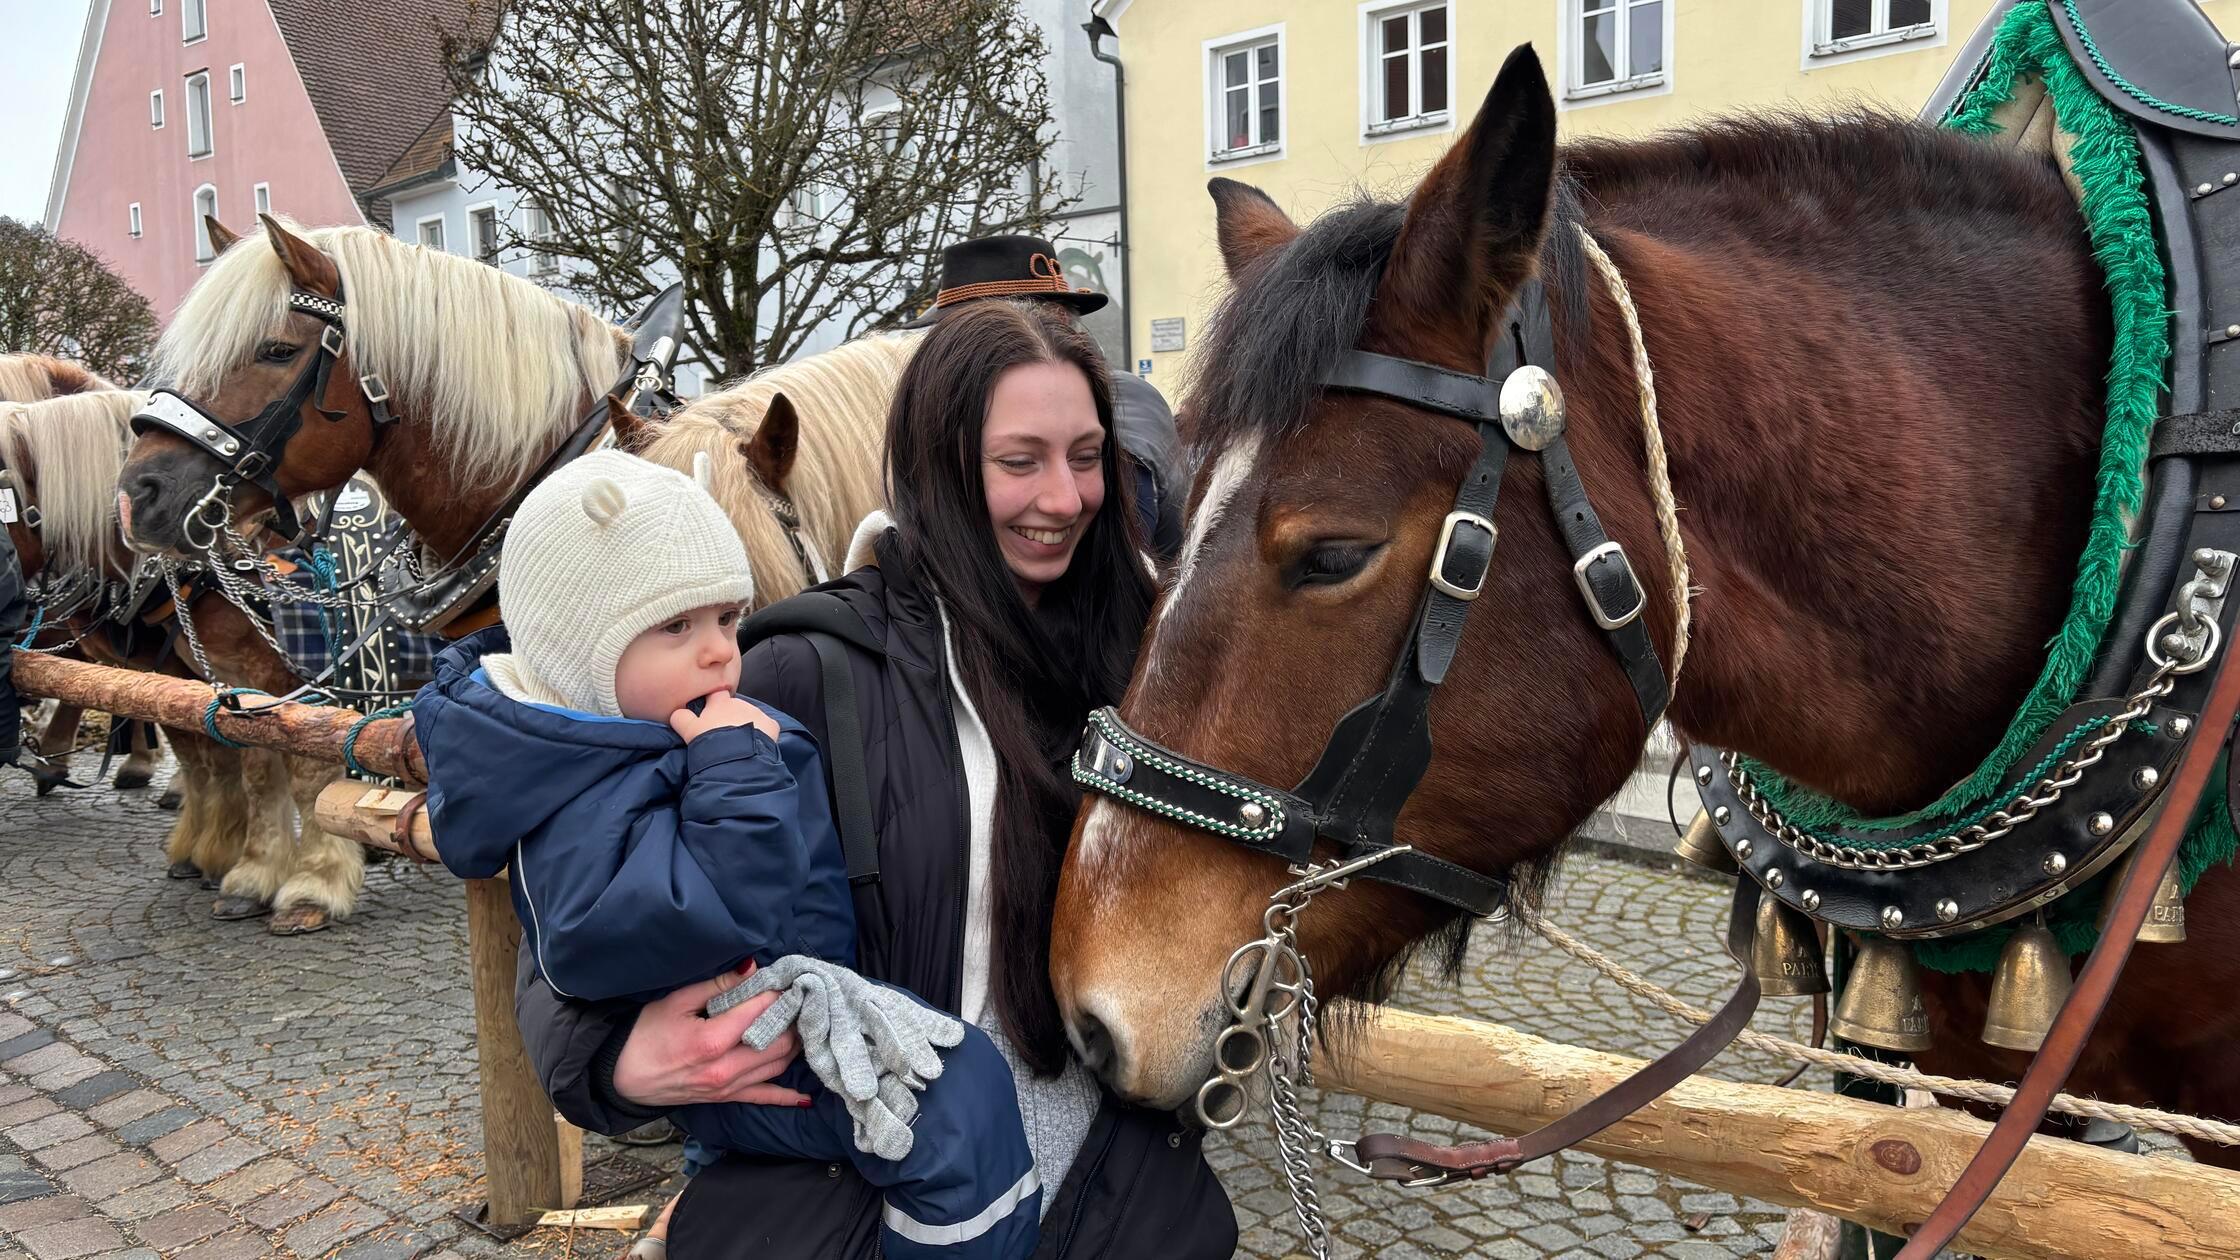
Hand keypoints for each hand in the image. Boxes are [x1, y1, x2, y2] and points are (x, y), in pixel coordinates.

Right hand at [611, 965, 807, 1107]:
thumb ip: (717, 985)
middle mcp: (724, 1069)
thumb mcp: (676, 1001)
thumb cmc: (645, 1033)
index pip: (761, 1012)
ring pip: (777, 1065)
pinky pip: (764, 1098)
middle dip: (794, 1018)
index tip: (789, 979)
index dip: (779, 993)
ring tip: (804, 1024)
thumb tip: (752, 967)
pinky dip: (787, 1097)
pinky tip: (807, 1096)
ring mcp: (727, 1087)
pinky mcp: (725, 1099)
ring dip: (795, 1045)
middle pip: (778, 1041)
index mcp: (712, 1040)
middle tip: (801, 1000)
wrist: (621, 1076)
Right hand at [669, 690, 778, 742]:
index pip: (716, 694)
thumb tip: (677, 713)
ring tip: (740, 743)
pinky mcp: (771, 726)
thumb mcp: (688, 730)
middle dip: (731, 717)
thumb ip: (681, 718)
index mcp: (719, 702)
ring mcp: (756, 713)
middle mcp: (739, 703)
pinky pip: (768, 727)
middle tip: (725, 735)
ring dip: (746, 725)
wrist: (734, 756)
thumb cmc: (708, 742)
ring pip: (751, 717)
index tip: (712, 714)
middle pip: (735, 707)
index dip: (714, 703)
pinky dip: (764, 734)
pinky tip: (756, 745)